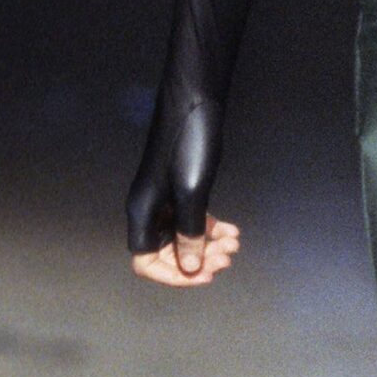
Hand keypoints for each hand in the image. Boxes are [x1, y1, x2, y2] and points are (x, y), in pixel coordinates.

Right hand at [125, 92, 224, 258]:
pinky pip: (195, 221)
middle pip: (169, 253)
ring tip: (234, 243)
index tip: (204, 273)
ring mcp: (166, 200)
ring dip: (210, 246)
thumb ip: (190, 232)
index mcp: (142, 212)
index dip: (174, 274)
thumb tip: (191, 267)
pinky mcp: (183, 189)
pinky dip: (213, 229)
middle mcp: (150, 210)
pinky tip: (233, 231)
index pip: (145, 262)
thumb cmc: (189, 142)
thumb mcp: (192, 192)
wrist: (196, 101)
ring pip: (185, 238)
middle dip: (199, 260)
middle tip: (227, 256)